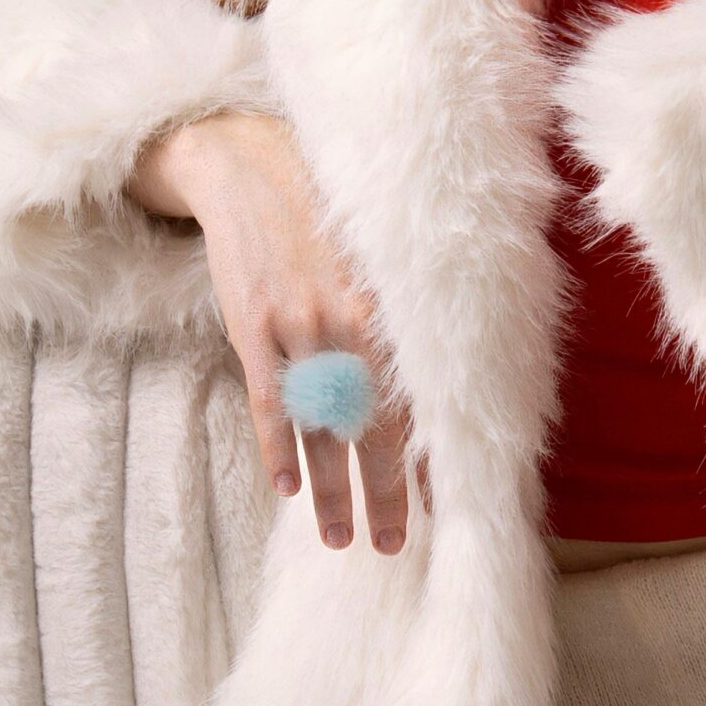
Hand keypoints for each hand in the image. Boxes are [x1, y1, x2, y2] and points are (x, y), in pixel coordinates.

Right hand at [133, 109, 431, 552]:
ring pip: (319, 426)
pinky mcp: (251, 326)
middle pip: (372, 425)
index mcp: (393, 301)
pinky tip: (287, 489)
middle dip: (384, 493)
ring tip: (338, 538)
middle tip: (395, 546)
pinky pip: (269, 402)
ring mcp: (296, 325)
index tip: (447, 503)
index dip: (429, 455)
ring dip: (329, 489)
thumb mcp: (383, 244)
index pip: (420, 397)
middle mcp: (351, 318)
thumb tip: (458, 359)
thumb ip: (410, 301)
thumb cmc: (333, 203)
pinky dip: (278, 448)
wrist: (248, 160)